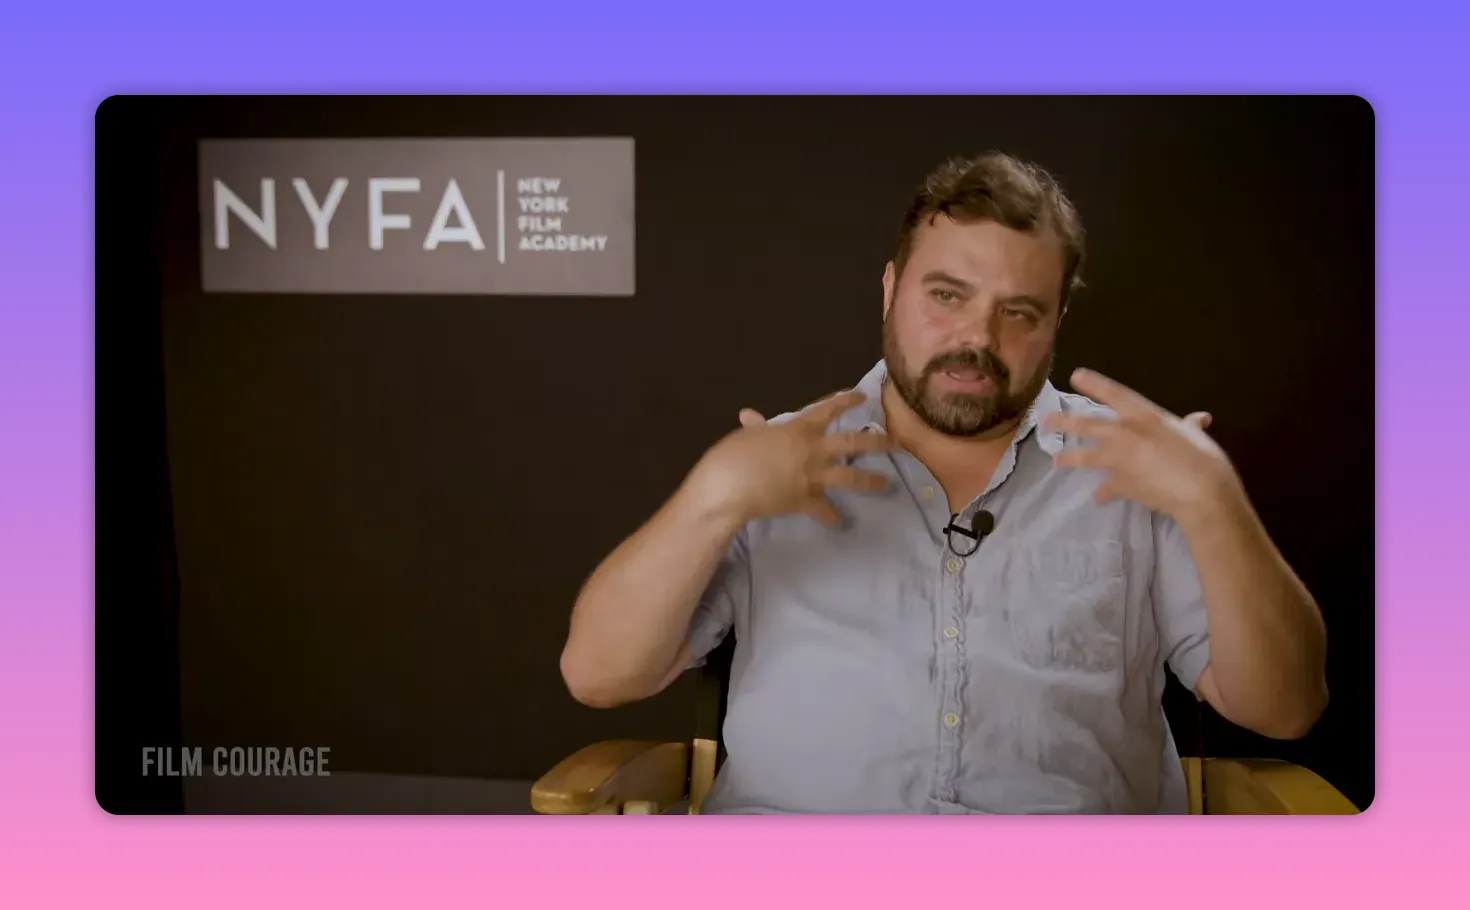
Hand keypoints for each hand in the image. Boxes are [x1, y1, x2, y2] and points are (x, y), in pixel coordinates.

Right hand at [686, 391, 893, 527]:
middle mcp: (814, 450)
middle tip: (895, 442)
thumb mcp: (748, 435)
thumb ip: (757, 427)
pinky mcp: (806, 500)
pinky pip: (824, 511)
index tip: (862, 396)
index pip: (829, 409)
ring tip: (887, 484)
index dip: (847, 401)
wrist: (731, 485)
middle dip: (877, 441)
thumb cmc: (736, 454)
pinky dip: (831, 517)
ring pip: (851, 477)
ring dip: (871, 480)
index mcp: (800, 429)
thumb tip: (749, 415)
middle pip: (854, 443)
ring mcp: (813, 476)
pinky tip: (839, 523)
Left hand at [1043, 369, 1241, 518]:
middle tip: (1044, 421)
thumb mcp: (1194, 435)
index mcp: (1144, 415)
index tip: (1076, 376)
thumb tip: (1200, 418)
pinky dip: (1102, 495)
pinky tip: (1097, 499)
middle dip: (1063, 422)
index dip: (1093, 384)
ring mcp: (1118, 459)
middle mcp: (1124, 433)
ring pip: (1085, 457)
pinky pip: (1105, 489)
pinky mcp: (1119, 483)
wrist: (1200, 491)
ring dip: (1068, 459)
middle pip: (1086, 425)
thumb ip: (1189, 426)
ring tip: (1055, 461)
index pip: (1113, 394)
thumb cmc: (1202, 457)